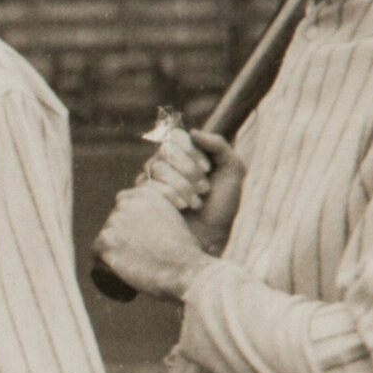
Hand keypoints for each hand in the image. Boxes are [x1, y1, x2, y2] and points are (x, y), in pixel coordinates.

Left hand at [94, 181, 216, 303]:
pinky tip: (111, 267)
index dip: (129, 221)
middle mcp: (127, 203)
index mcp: (145, 194)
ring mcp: (114, 222)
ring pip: (106, 237)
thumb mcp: (178, 221)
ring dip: (112, 248)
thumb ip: (168, 213)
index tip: (136, 237)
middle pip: (114, 221)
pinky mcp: (106, 242)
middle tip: (132, 255)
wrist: (185, 271)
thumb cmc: (187, 253)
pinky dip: (102, 261)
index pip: (126, 204)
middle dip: (120, 235)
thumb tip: (158, 223)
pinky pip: (96, 253)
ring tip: (126, 264)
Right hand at [139, 129, 244, 252]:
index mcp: (183, 156)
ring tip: (195, 203)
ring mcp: (149, 182)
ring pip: (156, 168)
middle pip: (165, 151)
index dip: (190, 150)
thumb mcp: (232, 172)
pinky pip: (147, 186)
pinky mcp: (140, 200)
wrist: (210, 240)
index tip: (207, 169)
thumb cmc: (221, 209)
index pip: (175, 137)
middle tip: (204, 189)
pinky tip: (181, 209)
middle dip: (188, 170)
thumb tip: (194, 132)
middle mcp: (163, 166)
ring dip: (181, 185)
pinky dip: (169, 195)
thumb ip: (220, 146)